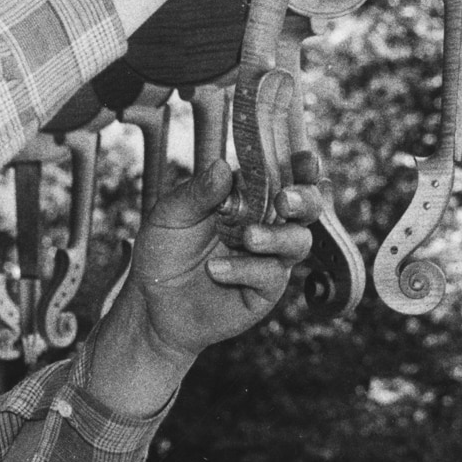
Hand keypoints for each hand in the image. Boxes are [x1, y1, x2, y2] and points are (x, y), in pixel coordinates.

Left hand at [82, 160, 319, 416]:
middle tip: (284, 200)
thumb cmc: (164, 250)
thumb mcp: (171, 214)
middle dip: (304, 200)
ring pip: (300, 242)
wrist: (152, 302)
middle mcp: (267, 223)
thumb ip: (198, 192)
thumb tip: (223, 166)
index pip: (284, 174)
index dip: (302, 167)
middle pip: (308, 207)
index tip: (306, 159)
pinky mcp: (265, 290)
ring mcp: (270, 257)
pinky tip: (216, 270)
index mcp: (249, 196)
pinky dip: (246, 269)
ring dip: (278, 236)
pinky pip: (272, 275)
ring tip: (248, 238)